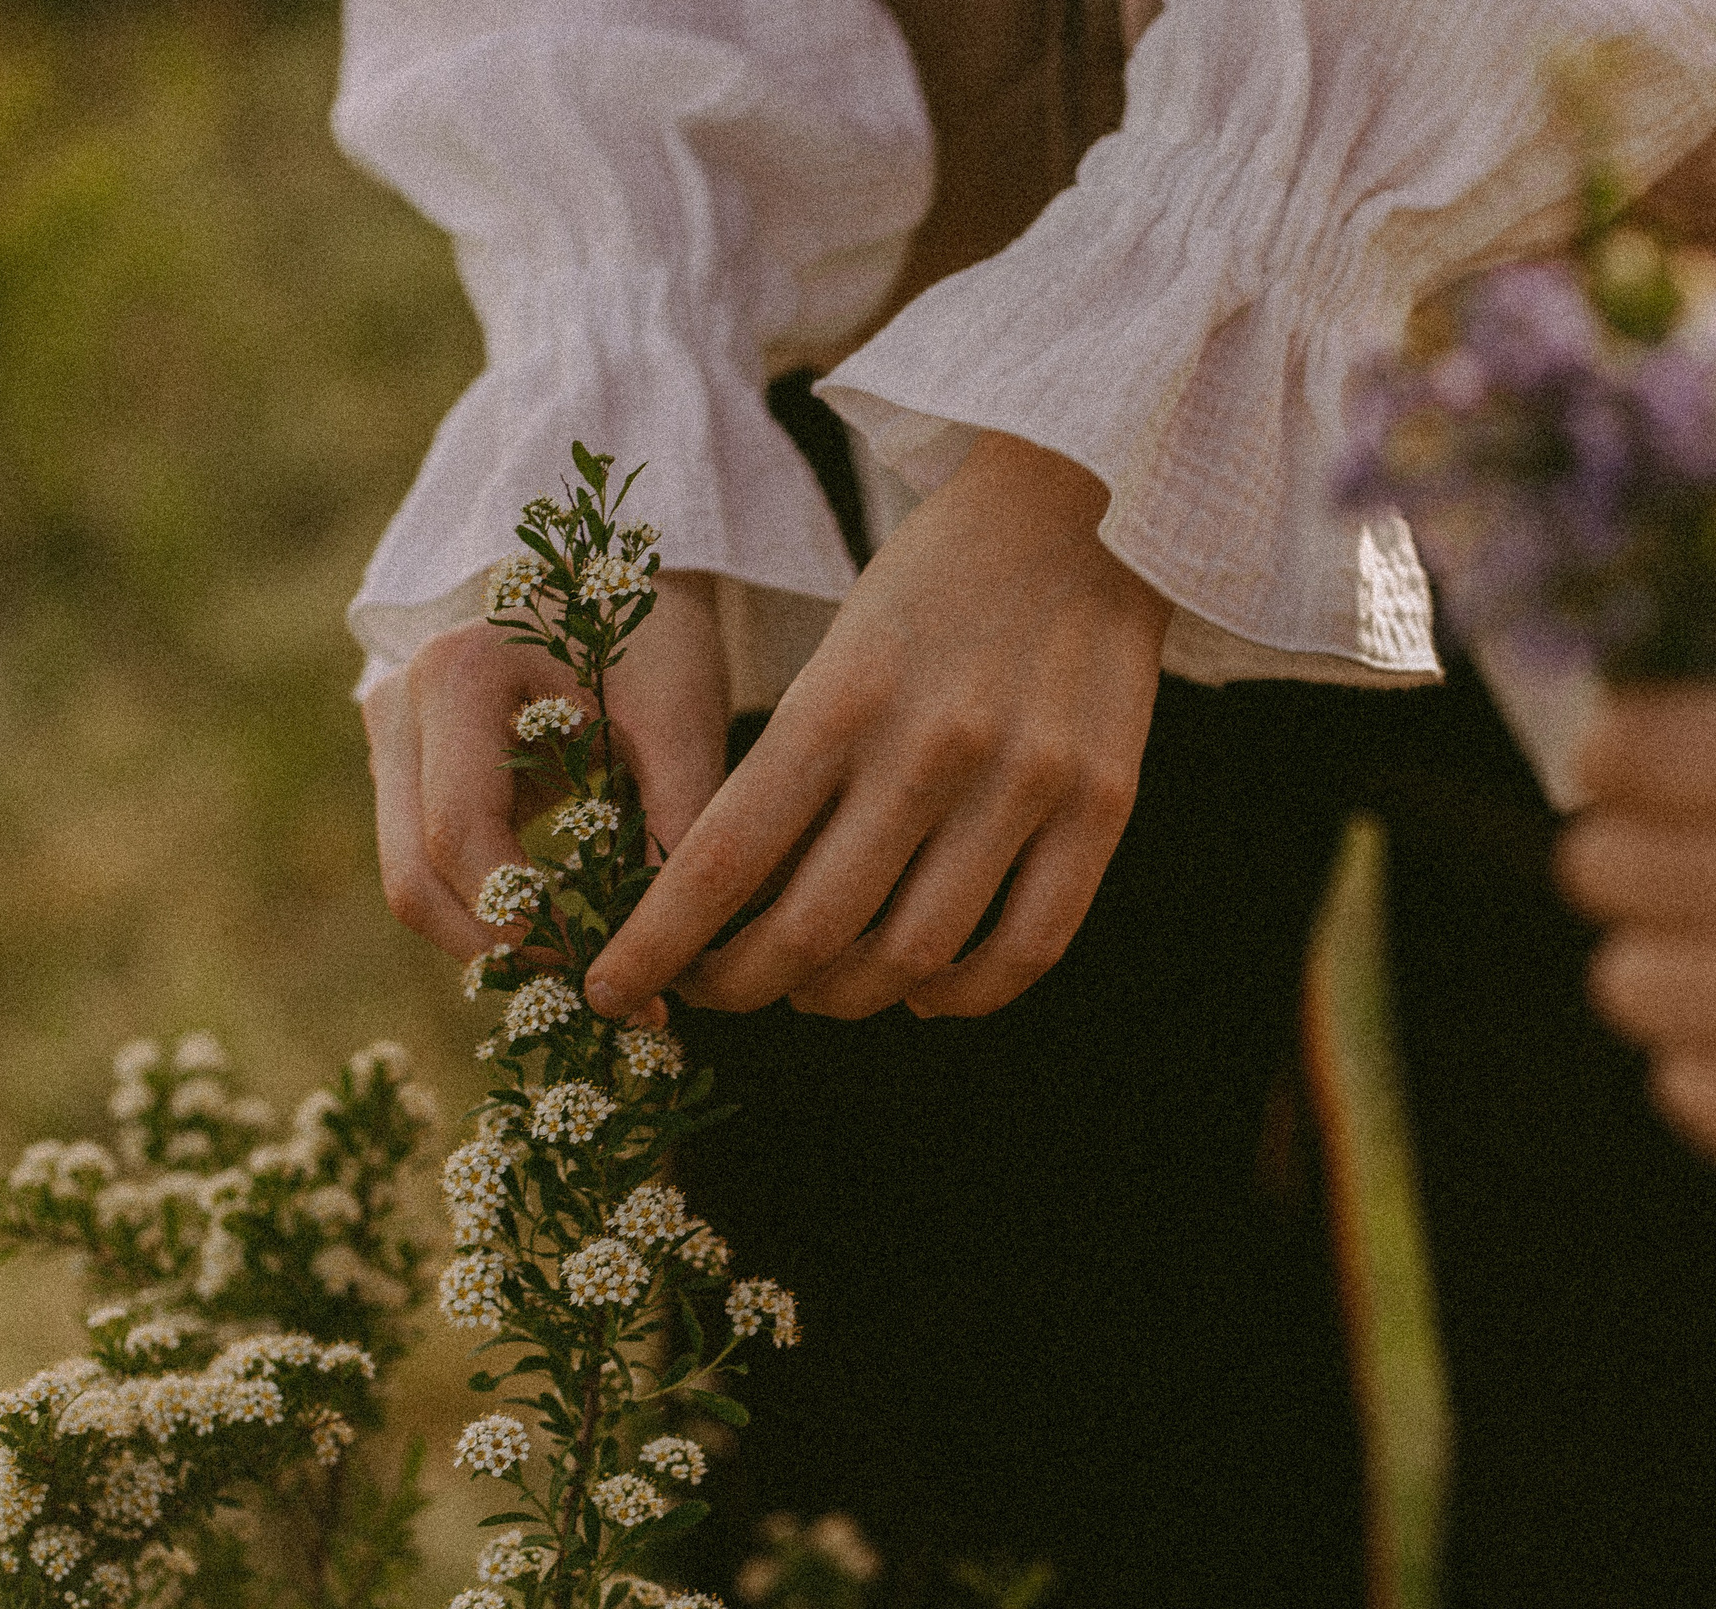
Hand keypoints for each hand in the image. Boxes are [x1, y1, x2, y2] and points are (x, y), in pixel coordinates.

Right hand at [366, 571, 728, 963]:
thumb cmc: (651, 633)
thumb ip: (682, 819)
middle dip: (497, 948)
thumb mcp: (681, 713)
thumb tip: (679, 947)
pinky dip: (488, 913)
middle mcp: (400, 705)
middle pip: (412, 872)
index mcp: (461, 674)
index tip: (597, 966)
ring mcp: (389, 739)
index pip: (461, 831)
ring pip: (411, 880)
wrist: (608, 574)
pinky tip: (565, 939)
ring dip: (491, 941)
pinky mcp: (404, 772)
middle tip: (593, 998)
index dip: (519, 915)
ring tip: (590, 977)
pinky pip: (428, 864)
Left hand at [583, 431, 1170, 1022]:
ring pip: (913, 957)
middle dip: (743, 984)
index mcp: (842, 698)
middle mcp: (931, 748)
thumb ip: (798, 772)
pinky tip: (926, 989)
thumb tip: (740, 911)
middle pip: (811, 930)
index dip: (658, 946)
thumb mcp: (840, 652)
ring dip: (844, 996)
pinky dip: (963, 995)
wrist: (1086, 506)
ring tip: (818, 987)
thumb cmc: (937, 584)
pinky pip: (1027, 948)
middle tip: (718, 988)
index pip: (723, 860)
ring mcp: (1025, 782)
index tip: (613, 989)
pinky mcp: (1102, 803)